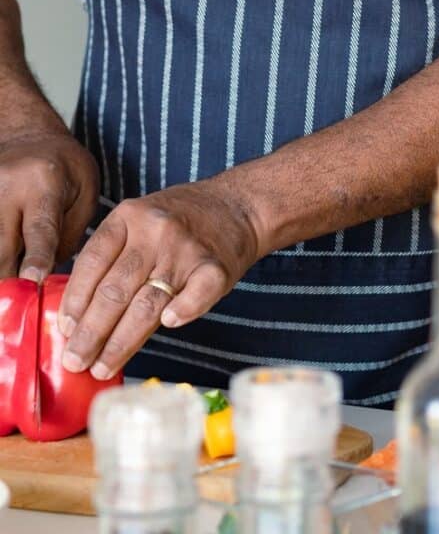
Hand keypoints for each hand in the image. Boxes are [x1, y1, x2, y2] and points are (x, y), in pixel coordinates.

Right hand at [0, 130, 99, 280]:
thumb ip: (69, 232)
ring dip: (0, 267)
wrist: (27, 135)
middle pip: (3, 246)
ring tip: (10, 295)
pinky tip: (5, 262)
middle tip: (20, 305)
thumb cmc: (66, 167)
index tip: (32, 282)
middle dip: (9, 279)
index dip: (37, 258)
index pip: (40, 227)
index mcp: (44, 182)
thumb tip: (45, 276)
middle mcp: (6, 188)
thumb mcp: (84, 190)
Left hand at [57, 177, 263, 378]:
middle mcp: (156, 231)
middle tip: (75, 360)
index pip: (91, 264)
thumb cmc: (182, 220)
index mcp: (130, 217)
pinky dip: (182, 313)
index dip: (74, 302)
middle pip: (115, 290)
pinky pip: (195, 296)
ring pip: (147, 304)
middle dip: (90, 333)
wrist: (240, 205)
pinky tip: (168, 326)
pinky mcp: (216, 267)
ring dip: (121, 342)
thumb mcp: (140, 221)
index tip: (64, 331)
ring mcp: (187, 250)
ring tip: (101, 366)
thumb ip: (113, 256)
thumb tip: (77, 317)